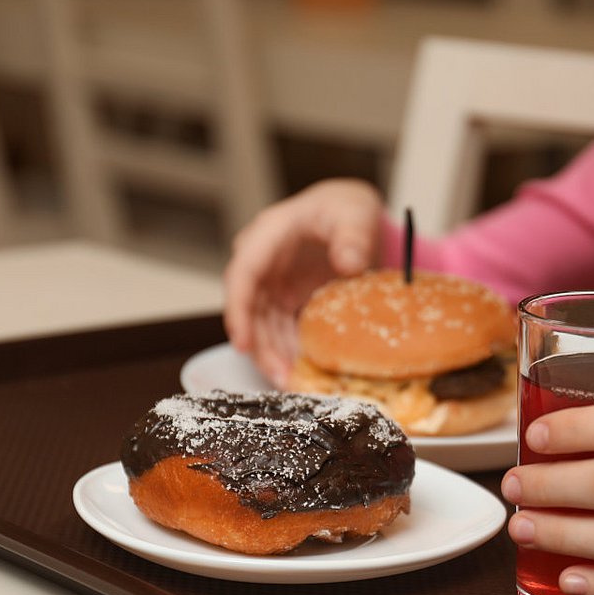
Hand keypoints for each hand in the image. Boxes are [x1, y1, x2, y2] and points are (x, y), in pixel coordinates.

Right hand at [222, 179, 385, 385]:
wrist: (351, 217)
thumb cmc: (346, 209)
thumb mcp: (355, 212)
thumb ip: (353, 235)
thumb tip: (348, 262)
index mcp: (269, 235)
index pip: (242, 275)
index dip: (238, 312)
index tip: (243, 344)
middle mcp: (262, 263)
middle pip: (249, 311)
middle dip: (261, 349)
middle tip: (282, 379)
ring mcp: (271, 285)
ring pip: (262, 328)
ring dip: (276, 357)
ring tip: (297, 384)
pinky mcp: (284, 302)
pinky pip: (281, 332)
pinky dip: (291, 352)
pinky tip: (307, 372)